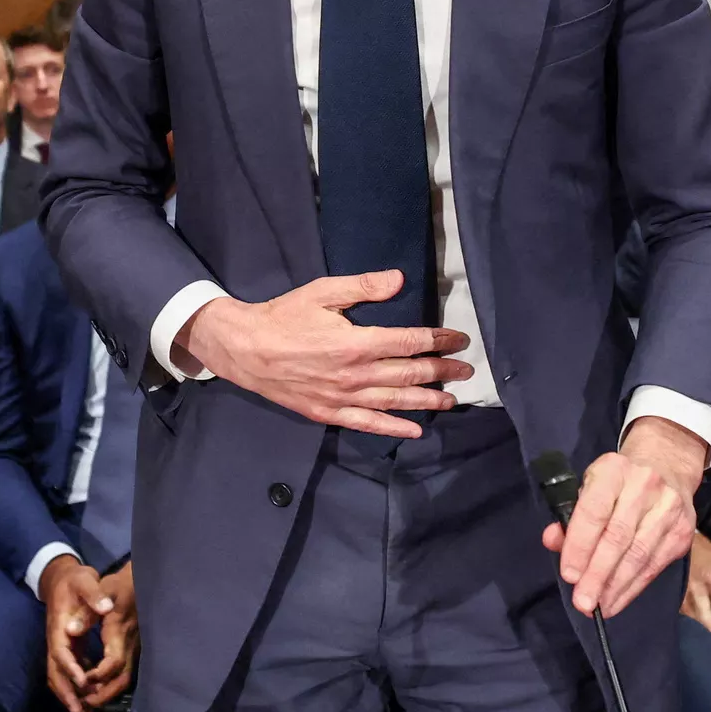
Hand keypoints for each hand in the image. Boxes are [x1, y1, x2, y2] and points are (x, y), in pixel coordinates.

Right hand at [40, 558, 138, 711]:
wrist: (61, 577)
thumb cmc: (75, 580)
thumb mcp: (85, 581)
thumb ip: (94, 595)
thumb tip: (105, 608)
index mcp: (59, 627)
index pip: (61, 653)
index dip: (71, 669)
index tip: (83, 683)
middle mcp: (56, 640)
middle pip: (55, 672)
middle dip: (66, 694)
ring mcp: (60, 645)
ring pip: (59, 676)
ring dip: (69, 695)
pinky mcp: (68, 647)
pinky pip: (67, 672)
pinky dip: (75, 686)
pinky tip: (88, 696)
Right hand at [175, 273, 472, 439]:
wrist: (244, 349)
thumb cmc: (283, 316)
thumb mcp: (322, 291)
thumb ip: (363, 287)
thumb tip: (400, 280)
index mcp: (355, 342)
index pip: (410, 343)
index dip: (439, 341)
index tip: (459, 339)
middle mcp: (354, 374)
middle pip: (410, 374)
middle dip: (442, 371)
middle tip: (466, 370)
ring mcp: (342, 397)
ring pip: (395, 401)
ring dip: (427, 401)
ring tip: (451, 399)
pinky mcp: (328, 412)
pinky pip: (368, 423)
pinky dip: (393, 429)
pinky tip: (414, 431)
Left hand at [540, 418, 701, 618]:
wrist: (665, 466)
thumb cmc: (617, 484)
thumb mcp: (588, 488)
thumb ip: (569, 516)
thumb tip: (552, 541)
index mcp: (613, 470)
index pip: (594, 512)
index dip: (580, 546)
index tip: (569, 576)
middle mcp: (644, 485)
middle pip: (618, 537)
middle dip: (598, 575)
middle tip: (583, 602)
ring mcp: (669, 508)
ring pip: (639, 555)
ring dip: (616, 587)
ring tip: (598, 607)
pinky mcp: (683, 530)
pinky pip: (655, 566)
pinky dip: (633, 587)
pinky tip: (618, 600)